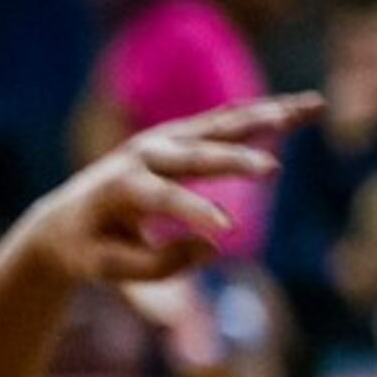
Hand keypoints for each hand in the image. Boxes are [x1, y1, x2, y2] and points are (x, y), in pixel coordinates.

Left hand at [18, 96, 320, 285]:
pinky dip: (262, 113)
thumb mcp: (109, 269)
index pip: (164, 199)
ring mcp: (162, 139)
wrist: (63, 220)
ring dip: (268, 116)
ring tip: (313, 108)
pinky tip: (298, 107)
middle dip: (233, 162)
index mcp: (120, 188)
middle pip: (196, 154)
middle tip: (271, 171)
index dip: (195, 214)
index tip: (228, 232)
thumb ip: (158, 265)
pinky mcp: (178, 135)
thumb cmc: (88, 250)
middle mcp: (142, 155)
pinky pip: (226, 121)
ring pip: (221, 125)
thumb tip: (213, 247)